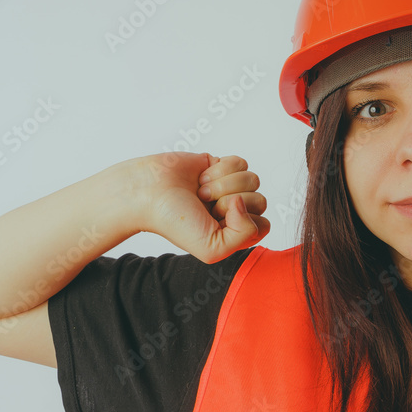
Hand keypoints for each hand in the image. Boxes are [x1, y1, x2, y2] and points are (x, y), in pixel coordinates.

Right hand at [129, 152, 270, 263]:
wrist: (148, 193)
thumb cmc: (175, 223)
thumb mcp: (213, 248)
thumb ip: (244, 235)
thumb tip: (246, 202)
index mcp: (235, 232)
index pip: (263, 225)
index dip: (244, 222)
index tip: (216, 222)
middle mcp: (235, 210)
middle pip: (261, 201)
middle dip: (229, 202)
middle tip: (204, 205)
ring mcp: (230, 187)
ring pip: (253, 180)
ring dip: (223, 185)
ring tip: (201, 192)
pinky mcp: (222, 165)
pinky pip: (241, 163)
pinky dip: (220, 169)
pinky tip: (202, 178)